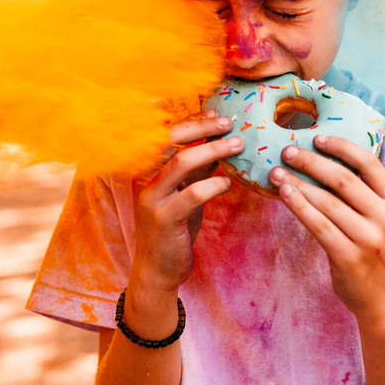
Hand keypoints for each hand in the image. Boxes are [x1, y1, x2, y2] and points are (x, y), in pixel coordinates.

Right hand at [131, 110, 242, 294]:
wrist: (158, 271)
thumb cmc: (174, 230)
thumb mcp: (185, 195)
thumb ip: (197, 172)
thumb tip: (219, 145)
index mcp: (149, 171)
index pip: (167, 135)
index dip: (192, 121)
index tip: (216, 114)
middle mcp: (146, 180)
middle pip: (170, 140)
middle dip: (202, 127)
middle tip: (230, 124)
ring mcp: (152, 199)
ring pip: (181, 163)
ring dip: (213, 150)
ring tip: (237, 146)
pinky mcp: (164, 220)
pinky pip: (192, 194)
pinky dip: (214, 183)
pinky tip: (228, 182)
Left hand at [269, 135, 384, 330]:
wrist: (383, 299)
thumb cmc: (373, 251)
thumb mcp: (380, 219)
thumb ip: (362, 194)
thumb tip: (322, 159)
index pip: (369, 163)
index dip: (341, 147)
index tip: (316, 137)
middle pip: (343, 179)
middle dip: (311, 161)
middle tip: (287, 151)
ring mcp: (368, 239)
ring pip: (326, 202)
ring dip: (298, 183)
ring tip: (276, 171)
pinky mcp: (349, 257)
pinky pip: (318, 225)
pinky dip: (299, 206)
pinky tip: (284, 194)